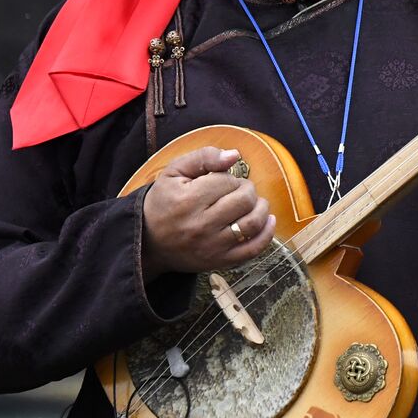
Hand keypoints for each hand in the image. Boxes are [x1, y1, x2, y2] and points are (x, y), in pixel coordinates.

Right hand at [140, 146, 275, 280]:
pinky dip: (267, 234)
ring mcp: (212, 246)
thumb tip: (235, 155)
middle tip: (239, 189)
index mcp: (188, 201)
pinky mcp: (220, 261)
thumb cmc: (163, 203)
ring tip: (254, 202)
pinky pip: (253, 250)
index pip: (226, 181)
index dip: (229, 177)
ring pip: (252, 224)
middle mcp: (201, 226)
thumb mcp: (174, 172)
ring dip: (261, 208)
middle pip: (244, 200)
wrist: (149, 242)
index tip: (221, 181)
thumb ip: (203, 157)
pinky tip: (269, 220)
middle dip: (247, 189)